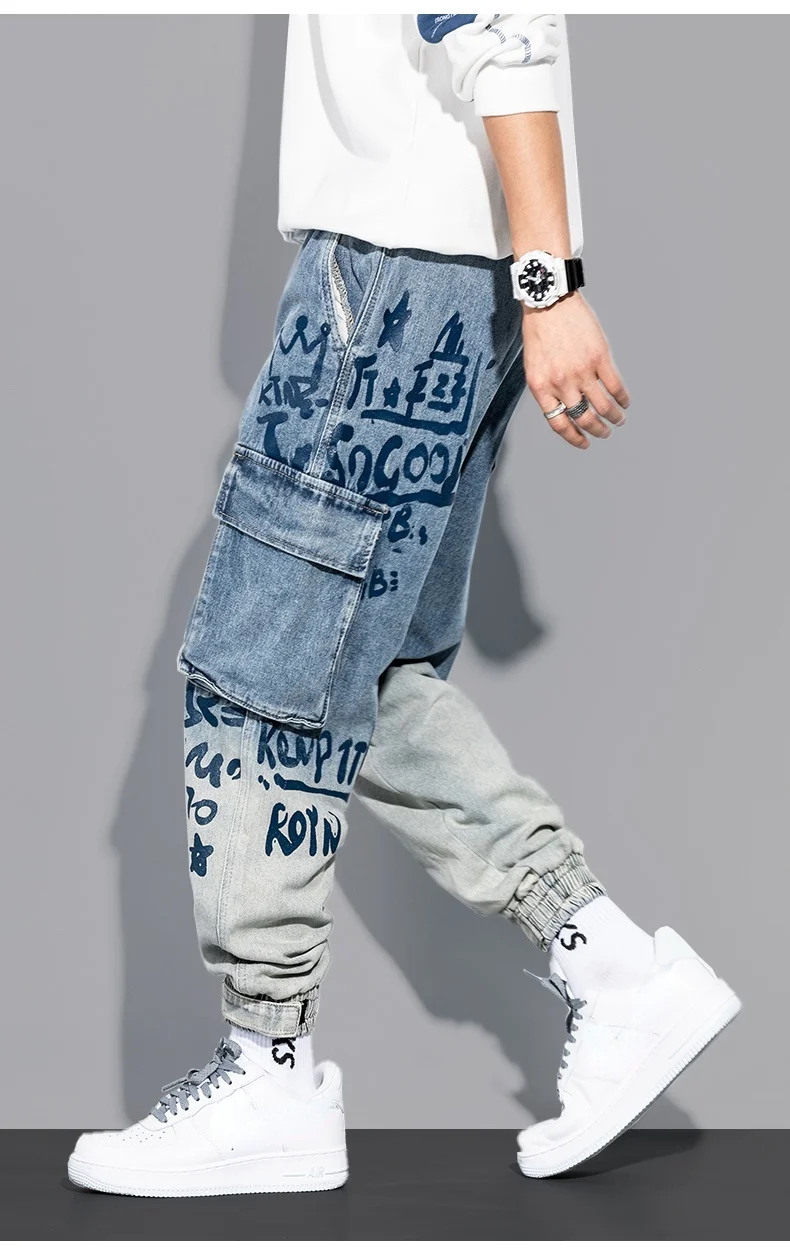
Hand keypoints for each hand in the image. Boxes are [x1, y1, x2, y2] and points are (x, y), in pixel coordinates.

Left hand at [521, 292, 629, 448]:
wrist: (548, 300)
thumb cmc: (538, 331)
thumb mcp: (534, 366)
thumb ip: (547, 388)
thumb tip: (563, 408)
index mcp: (541, 388)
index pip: (559, 424)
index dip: (574, 438)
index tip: (584, 443)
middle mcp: (561, 383)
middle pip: (584, 418)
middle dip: (597, 430)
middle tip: (604, 433)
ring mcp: (581, 371)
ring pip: (603, 406)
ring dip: (614, 417)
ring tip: (618, 420)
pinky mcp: (600, 357)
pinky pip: (615, 385)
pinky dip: (622, 397)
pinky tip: (625, 401)